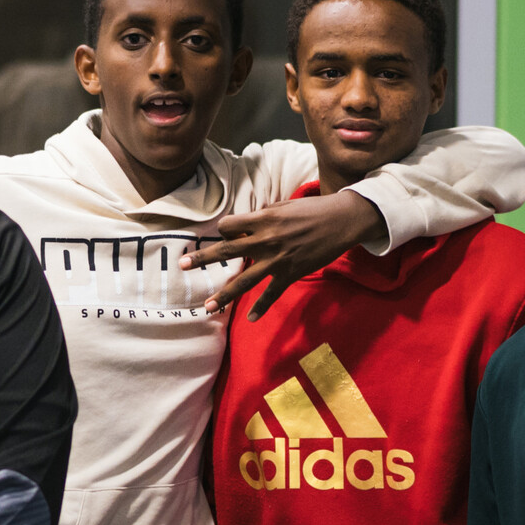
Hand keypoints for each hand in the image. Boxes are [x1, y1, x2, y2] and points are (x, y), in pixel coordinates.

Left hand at [181, 189, 385, 317]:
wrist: (342, 221)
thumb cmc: (312, 210)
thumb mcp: (283, 205)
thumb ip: (261, 216)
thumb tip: (244, 224)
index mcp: (263, 219)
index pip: (228, 226)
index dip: (224, 229)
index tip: (225, 233)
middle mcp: (266, 240)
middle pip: (227, 250)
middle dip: (203, 259)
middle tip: (182, 265)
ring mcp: (277, 259)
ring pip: (244, 280)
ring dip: (223, 295)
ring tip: (206, 308)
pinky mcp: (290, 273)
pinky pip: (271, 294)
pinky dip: (261, 307)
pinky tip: (249, 319)